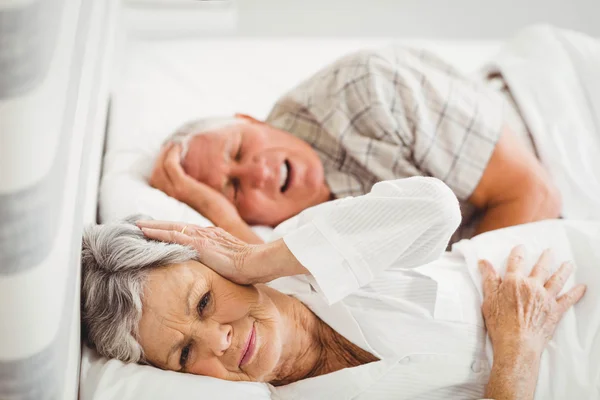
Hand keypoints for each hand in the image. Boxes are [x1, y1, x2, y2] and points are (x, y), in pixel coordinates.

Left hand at [137, 220, 259, 284]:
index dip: (171, 231)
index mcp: (213, 237)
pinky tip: (144, 232)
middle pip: (177, 226)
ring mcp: (203, 236)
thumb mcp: (233, 265)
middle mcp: (206, 232)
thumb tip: (219, 275)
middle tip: (139, 224)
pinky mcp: (200, 243)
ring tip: (136, 226)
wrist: (259, 263)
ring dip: (153, 226)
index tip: (158, 232)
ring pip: (171, 227)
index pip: (188, 233)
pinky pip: (173, 235)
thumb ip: (222, 265)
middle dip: (158, 225)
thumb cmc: (251, 268)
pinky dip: (157, 232)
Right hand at [148, 143, 240, 224]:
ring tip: (175, 144)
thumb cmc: (217, 210)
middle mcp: (170, 196)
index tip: (168, 154)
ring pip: (160, 167)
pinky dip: (172, 154)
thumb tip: (195, 177)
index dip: (159, 166)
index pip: (156, 181)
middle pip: (155, 173)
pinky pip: (171, 165)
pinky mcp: (183, 186)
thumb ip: (193, 189)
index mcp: (173, 200)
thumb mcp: (201, 198)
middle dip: (160, 157)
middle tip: (170, 146)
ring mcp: (175, 191)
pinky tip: (180, 146)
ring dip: (165, 153)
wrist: (224, 220)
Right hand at [479, 245, 585, 354]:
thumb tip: (484, 262)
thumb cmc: (500, 324)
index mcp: (514, 282)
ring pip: (557, 279)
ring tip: (568, 264)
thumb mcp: (488, 300)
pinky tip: (581, 287)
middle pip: (540, 267)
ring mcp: (545, 297)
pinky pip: (568, 299)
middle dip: (545, 258)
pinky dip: (576, 293)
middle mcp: (532, 286)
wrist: (517, 344)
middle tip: (550, 251)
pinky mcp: (555, 310)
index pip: (516, 261)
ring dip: (563, 270)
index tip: (520, 247)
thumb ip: (488, 279)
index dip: (518, 253)